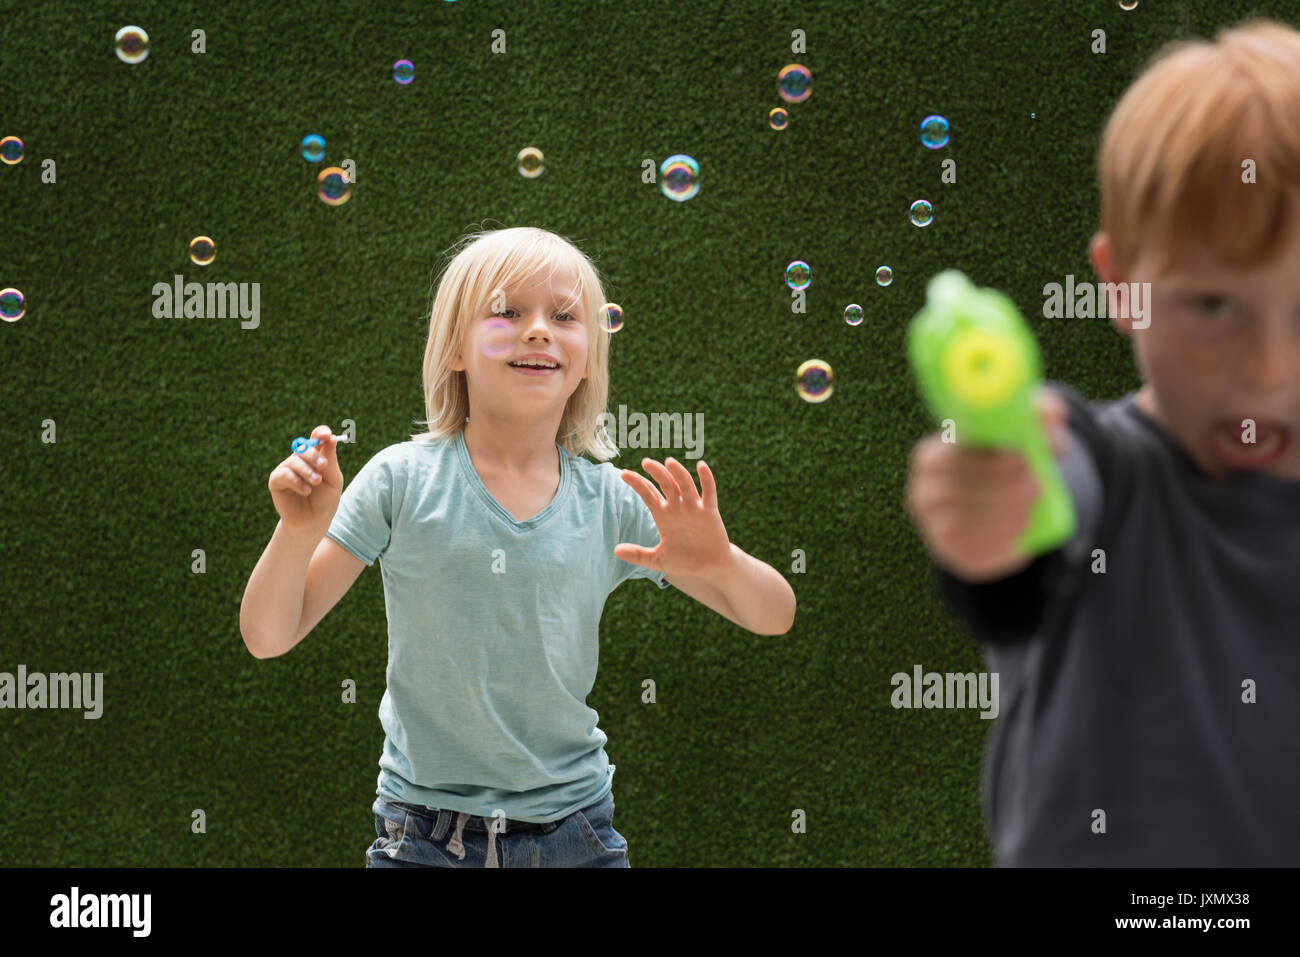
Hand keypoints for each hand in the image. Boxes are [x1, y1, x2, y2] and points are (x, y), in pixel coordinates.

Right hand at [268, 425, 343, 533]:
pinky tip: (306, 491)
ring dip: (307, 471)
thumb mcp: (333, 479)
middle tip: (324, 466)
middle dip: (314, 456)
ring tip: (316, 482)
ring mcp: (287, 469)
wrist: (314, 521)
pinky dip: (296, 481)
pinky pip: (284, 474)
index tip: (326, 435)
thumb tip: (331, 438)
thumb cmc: (325, 500)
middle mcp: (300, 460)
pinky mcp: (276, 480)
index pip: (317, 437)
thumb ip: (330, 460)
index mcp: (316, 456)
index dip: (320, 433)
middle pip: (304, 447)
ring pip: (294, 461)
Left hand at [615, 457, 732, 578]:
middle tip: (646, 462)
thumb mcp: (657, 560)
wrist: (709, 568)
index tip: (623, 474)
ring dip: (678, 473)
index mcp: (663, 515)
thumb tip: (615, 550)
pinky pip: (709, 492)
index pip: (648, 494)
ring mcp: (694, 507)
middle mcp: (677, 507)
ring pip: (685, 484)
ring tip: (669, 462)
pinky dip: (706, 478)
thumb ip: (637, 554)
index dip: (637, 483)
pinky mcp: (710, 512)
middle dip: (656, 472)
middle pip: (665, 484)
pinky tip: (701, 466)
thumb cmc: (683, 561)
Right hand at [903, 386, 1069, 582]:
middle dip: (1001, 487)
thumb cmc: (1001, 465)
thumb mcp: (1016, 437)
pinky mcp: (949, 551)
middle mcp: (922, 492)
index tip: (1021, 456)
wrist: (987, 513)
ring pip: (967, 520)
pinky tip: (1018, 528)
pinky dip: (999, 538)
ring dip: (1005, 512)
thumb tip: (1053, 414)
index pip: (950, 457)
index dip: (986, 458)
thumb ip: (1035, 418)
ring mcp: (931, 526)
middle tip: (1035, 484)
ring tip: (1031, 505)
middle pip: (959, 490)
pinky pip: (973, 546)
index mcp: (928, 457)